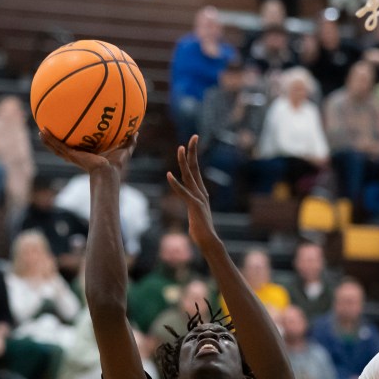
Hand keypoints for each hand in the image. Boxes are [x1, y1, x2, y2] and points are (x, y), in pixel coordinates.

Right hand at [40, 129, 137, 173]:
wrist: (108, 173)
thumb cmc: (116, 165)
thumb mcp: (124, 149)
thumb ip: (129, 140)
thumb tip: (136, 131)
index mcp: (89, 155)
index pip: (80, 148)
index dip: (74, 142)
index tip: (71, 134)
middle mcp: (79, 156)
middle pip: (65, 148)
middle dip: (58, 141)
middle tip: (51, 131)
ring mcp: (73, 156)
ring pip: (57, 147)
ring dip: (48, 140)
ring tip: (40, 131)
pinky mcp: (71, 155)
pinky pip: (57, 146)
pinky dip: (49, 140)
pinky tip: (42, 132)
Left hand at [166, 135, 217, 250]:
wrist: (209, 242)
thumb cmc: (201, 231)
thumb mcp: (195, 214)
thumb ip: (192, 207)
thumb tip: (191, 207)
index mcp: (200, 192)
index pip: (195, 170)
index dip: (193, 156)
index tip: (191, 142)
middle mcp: (201, 192)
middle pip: (195, 168)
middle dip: (193, 152)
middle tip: (193, 136)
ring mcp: (198, 198)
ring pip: (190, 176)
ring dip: (184, 162)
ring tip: (180, 148)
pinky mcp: (194, 206)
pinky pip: (183, 193)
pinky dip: (175, 184)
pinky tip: (168, 175)